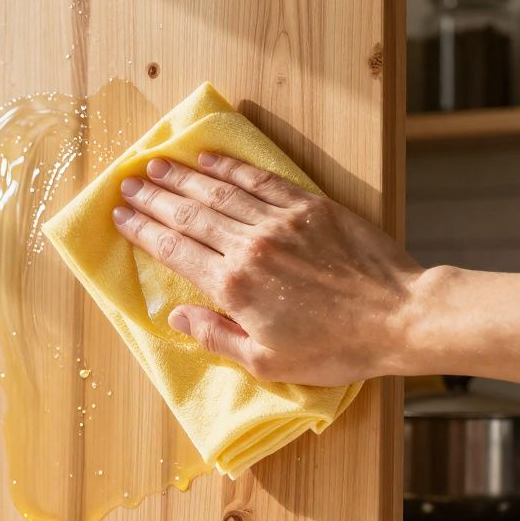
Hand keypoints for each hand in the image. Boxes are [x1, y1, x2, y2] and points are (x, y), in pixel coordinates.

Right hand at [112, 153, 422, 386]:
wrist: (398, 317)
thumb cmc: (334, 349)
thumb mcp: (268, 362)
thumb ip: (216, 337)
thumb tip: (177, 317)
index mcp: (234, 286)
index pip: (175, 250)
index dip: (143, 231)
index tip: (121, 217)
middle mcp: (249, 246)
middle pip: (188, 214)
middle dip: (153, 198)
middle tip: (127, 185)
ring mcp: (279, 221)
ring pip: (218, 191)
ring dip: (183, 177)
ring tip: (156, 165)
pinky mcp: (309, 206)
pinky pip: (260, 180)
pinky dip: (231, 167)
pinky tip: (210, 158)